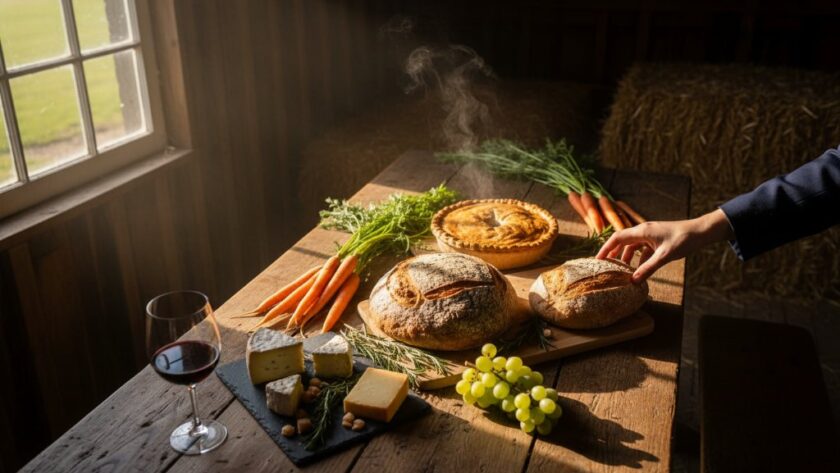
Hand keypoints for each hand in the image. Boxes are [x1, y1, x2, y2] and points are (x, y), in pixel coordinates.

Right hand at [596, 209, 734, 282]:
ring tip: (621, 270)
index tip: (597, 260)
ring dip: (626, 257)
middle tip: (605, 266)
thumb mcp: (664, 256)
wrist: (701, 232)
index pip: (617, 238)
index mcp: (642, 231)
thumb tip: (633, 281)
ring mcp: (650, 234)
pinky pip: (642, 248)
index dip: (606, 249)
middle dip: (613, 253)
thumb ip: (648, 269)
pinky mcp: (657, 239)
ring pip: (632, 245)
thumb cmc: (684, 240)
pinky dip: (638, 258)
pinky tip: (639, 269)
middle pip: (622, 241)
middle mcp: (643, 231)